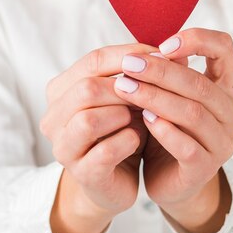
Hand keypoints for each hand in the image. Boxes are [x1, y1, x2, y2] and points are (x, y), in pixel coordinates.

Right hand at [39, 42, 155, 215]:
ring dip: (122, 115)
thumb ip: (147, 73)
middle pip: (87, 88)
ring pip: (89, 120)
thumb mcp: (131, 96)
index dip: (128, 56)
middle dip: (126, 88)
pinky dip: (127, 142)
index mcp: (61, 89)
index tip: (159, 56)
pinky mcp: (82, 174)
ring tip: (141, 117)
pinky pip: (105, 152)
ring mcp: (64, 147)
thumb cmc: (121, 129)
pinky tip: (137, 138)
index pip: (93, 61)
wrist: (116, 179)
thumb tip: (178, 53)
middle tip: (153, 91)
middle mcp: (54, 117)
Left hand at [113, 28, 232, 210]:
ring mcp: (222, 143)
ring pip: (193, 113)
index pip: (225, 48)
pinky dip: (164, 130)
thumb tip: (155, 48)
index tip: (164, 44)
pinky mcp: (205, 168)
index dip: (197, 39)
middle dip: (162, 71)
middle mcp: (232, 113)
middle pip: (200, 84)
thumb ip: (170, 70)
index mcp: (227, 86)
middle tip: (129, 64)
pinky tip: (143, 119)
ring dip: (155, 97)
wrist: (170, 178)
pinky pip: (187, 146)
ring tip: (125, 88)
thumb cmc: (170, 126)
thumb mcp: (171, 93)